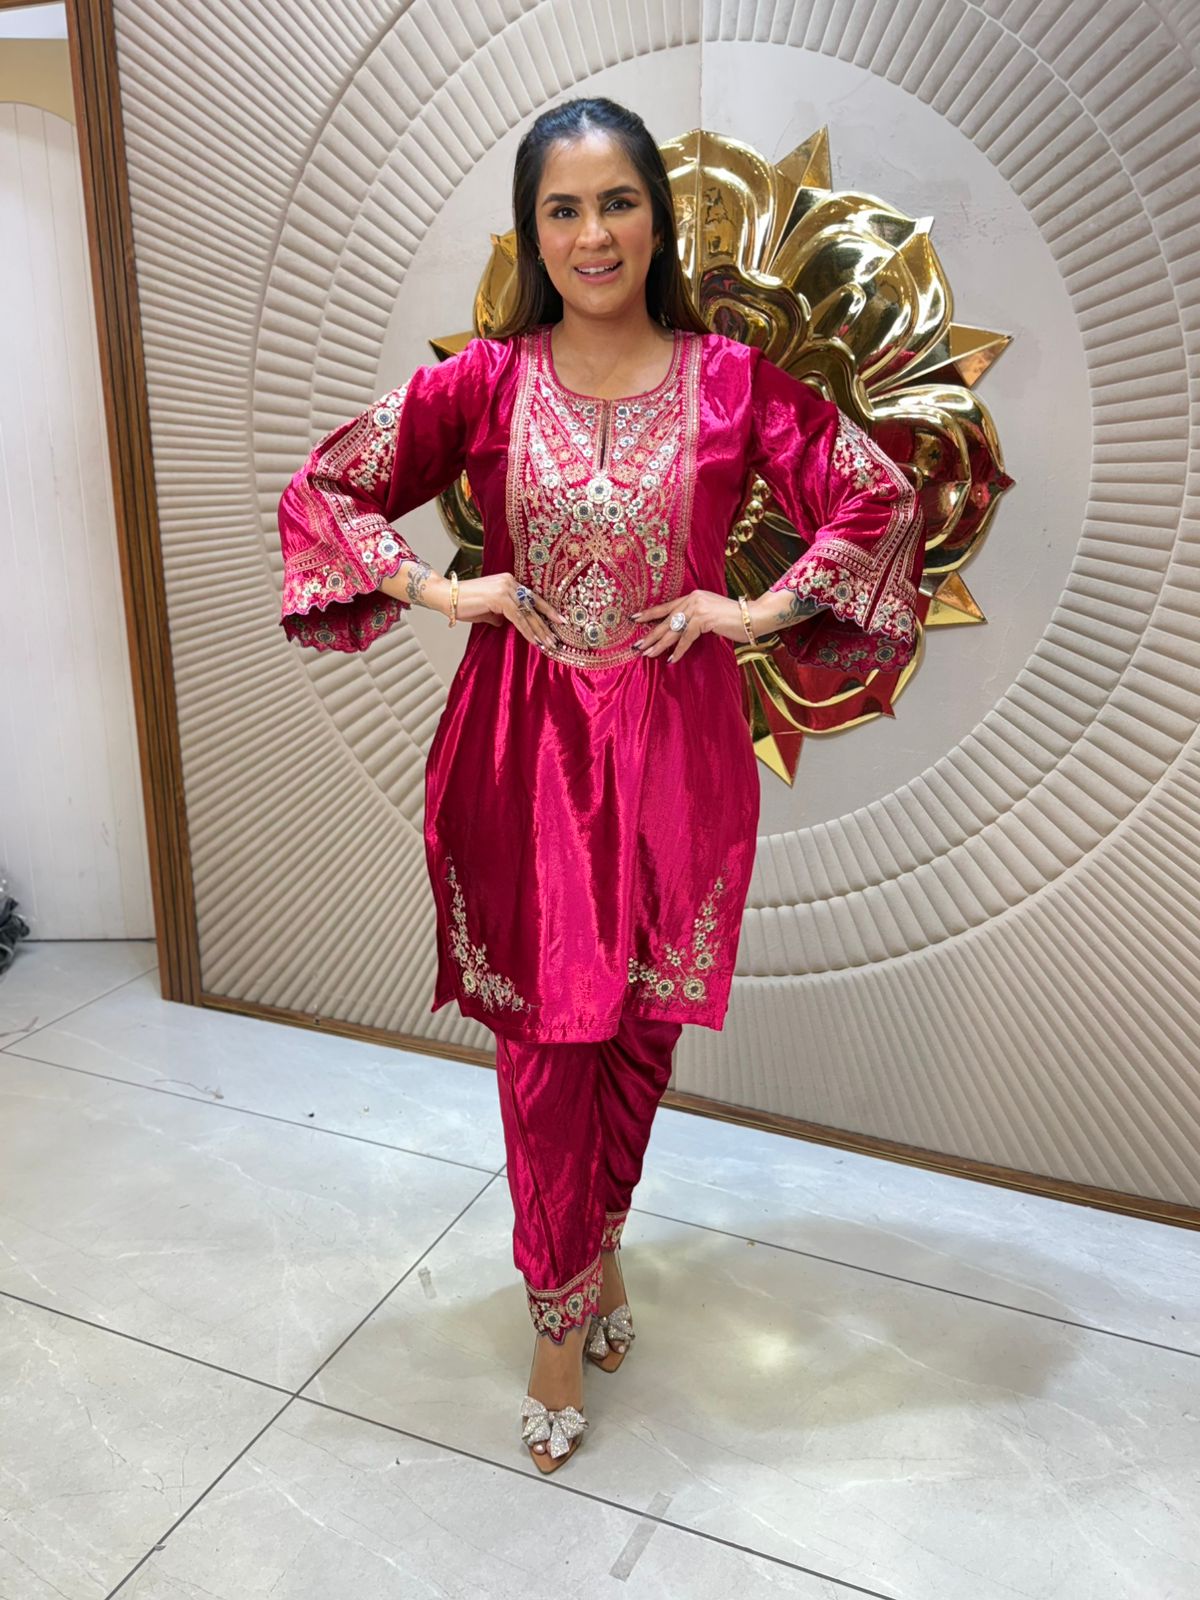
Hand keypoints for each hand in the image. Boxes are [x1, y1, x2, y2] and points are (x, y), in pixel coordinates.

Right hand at [454, 573, 566, 655]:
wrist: (448, 597)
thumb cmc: (465, 603)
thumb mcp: (488, 609)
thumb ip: (499, 614)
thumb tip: (504, 623)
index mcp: (509, 582)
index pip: (532, 597)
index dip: (546, 610)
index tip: (559, 620)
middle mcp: (510, 582)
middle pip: (533, 606)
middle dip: (546, 624)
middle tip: (556, 638)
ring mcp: (505, 589)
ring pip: (527, 613)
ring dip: (539, 630)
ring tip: (548, 643)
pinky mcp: (499, 598)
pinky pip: (518, 618)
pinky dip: (527, 630)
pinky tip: (534, 640)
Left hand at [630, 590, 747, 663]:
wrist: (754, 616)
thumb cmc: (734, 619)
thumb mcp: (710, 614)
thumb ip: (695, 618)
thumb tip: (679, 631)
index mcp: (692, 596)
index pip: (666, 606)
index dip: (650, 613)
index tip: (634, 619)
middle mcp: (693, 599)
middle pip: (666, 620)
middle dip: (650, 634)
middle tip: (637, 645)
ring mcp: (698, 608)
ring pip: (673, 630)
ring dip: (659, 644)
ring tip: (648, 654)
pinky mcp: (705, 619)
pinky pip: (686, 638)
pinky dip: (679, 650)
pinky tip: (672, 659)